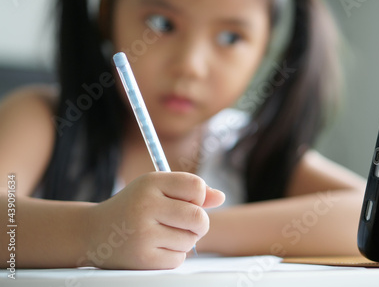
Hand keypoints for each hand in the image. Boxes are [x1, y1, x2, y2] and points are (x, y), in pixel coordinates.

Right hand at [82, 172, 224, 268]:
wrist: (93, 232)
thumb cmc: (133, 207)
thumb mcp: (156, 190)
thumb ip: (189, 191)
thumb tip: (221, 197)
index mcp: (151, 183)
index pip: (195, 186)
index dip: (198, 197)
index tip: (188, 202)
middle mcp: (146, 206)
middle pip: (198, 217)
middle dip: (200, 223)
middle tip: (188, 224)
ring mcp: (143, 234)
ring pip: (191, 240)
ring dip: (185, 240)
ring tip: (165, 234)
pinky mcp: (143, 259)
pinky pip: (178, 258)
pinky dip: (174, 255)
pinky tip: (156, 248)